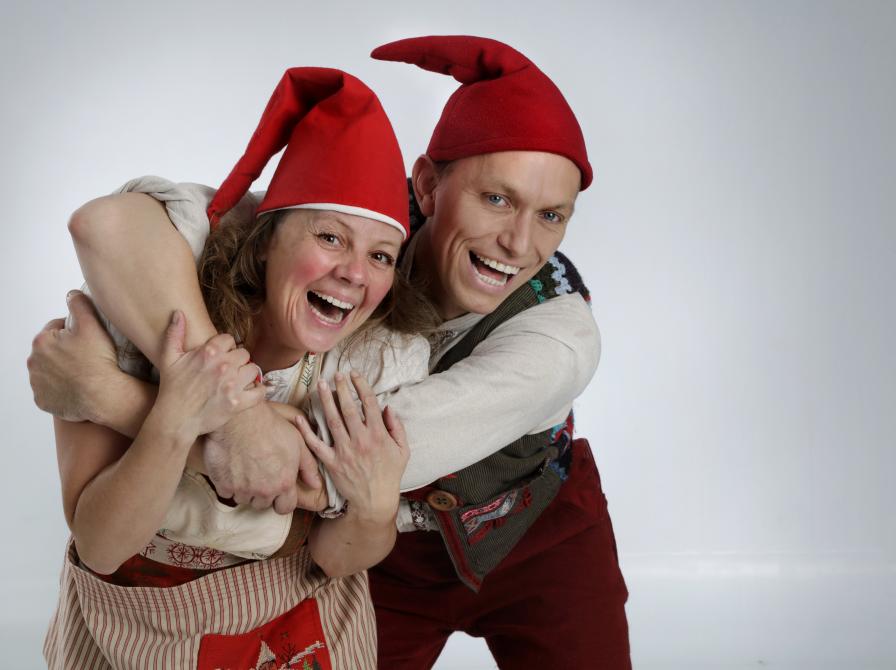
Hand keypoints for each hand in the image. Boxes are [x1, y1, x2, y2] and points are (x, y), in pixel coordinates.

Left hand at [27, 290, 119, 422]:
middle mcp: (33, 363)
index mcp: (41, 341)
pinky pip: (50, 390)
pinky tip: (76, 387)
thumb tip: (72, 294)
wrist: (103, 395)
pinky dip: (61, 388)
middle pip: (51, 350)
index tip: (88, 340)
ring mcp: (37, 384)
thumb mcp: (91, 324)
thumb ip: (79, 304)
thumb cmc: (98, 361)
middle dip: (66, 350)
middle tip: (88, 356)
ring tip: (83, 372)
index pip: (56, 328)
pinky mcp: (42, 401)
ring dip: (62, 369)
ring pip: (50, 370)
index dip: (74, 331)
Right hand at [155, 311, 264, 438]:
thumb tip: (178, 313)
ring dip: (247, 374)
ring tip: (238, 380)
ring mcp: (232, 385)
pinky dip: (258, 391)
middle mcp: (223, 366)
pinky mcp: (238, 403)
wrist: (175, 419)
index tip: (220, 355)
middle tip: (229, 369)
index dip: (225, 347)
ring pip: (254, 369)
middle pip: (243, 353)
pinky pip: (259, 392)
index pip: (229, 339)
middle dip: (237, 360)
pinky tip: (251, 391)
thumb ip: (174, 333)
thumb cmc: (171, 388)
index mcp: (208, 352)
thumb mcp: (169, 358)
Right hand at [203, 402, 321, 512]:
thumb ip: (308, 467)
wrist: (240, 417)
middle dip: (263, 494)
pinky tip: (232, 468)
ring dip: (245, 490)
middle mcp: (263, 491)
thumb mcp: (298, 443)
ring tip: (246, 470)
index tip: (278, 491)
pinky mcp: (223, 484)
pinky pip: (226, 493)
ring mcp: (241, 489)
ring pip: (244, 499)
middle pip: (263, 504)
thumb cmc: (271, 427)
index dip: (282, 500)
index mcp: (283, 484)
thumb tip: (315, 484)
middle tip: (260, 475)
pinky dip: (228, 485)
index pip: (285, 508)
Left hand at [296, 371, 408, 521]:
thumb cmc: (390, 475)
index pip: (368, 403)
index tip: (354, 374)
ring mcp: (344, 451)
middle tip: (336, 374)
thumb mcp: (403, 451)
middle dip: (342, 388)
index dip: (361, 386)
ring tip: (319, 385)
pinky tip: (300, 417)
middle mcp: (360, 440)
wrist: (375, 501)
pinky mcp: (332, 462)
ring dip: (325, 401)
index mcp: (378, 435)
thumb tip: (388, 408)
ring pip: (332, 420)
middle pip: (348, 408)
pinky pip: (316, 445)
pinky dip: (307, 431)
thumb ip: (398, 428)